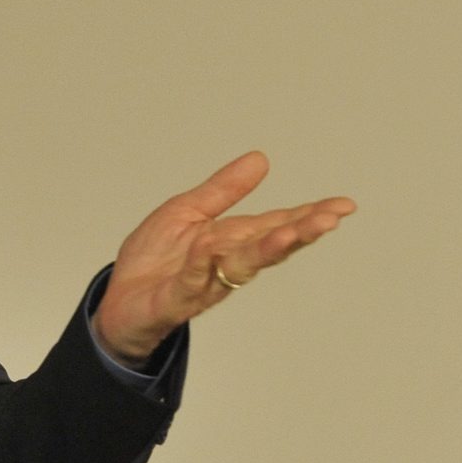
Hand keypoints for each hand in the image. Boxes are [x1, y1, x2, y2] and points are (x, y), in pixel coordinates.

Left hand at [93, 151, 354, 364]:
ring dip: (268, 250)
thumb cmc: (155, 261)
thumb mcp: (187, 212)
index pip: (276, 225)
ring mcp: (203, 283)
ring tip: (293, 232)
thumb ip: (223, 190)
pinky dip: (199, 265)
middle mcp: (225, 263)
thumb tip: (261, 159)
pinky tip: (209, 248)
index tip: (344, 206)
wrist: (117, 303)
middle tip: (331, 220)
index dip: (310, 215)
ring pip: (241, 266)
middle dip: (300, 232)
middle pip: (269, 246)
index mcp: (232, 240)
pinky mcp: (174, 300)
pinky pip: (190, 282)